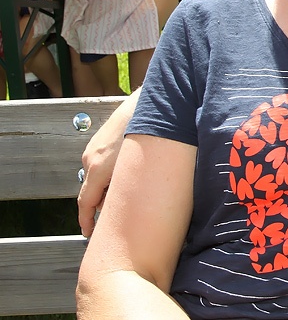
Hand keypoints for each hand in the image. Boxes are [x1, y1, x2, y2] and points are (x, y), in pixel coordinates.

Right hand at [78, 91, 136, 236]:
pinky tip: (125, 171)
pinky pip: (100, 164)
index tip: (88, 233)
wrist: (148, 106)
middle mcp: (91, 159)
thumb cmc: (150, 136)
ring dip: (107, 186)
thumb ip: (125, 191)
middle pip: (91, 191)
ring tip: (127, 188)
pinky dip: (108, 173)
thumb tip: (119, 205)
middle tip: (116, 212)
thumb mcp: (139, 171)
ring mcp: (93, 148)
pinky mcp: (99, 141)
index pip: (85, 203)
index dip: (86, 221)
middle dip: (102, 203)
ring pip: (96, 177)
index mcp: (98, 168)